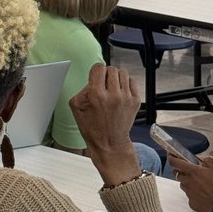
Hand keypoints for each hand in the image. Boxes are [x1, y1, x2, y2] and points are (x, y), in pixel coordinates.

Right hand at [70, 65, 140, 185]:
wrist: (110, 144)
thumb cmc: (93, 128)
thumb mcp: (77, 108)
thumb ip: (82, 89)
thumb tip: (92, 79)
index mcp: (97, 95)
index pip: (99, 67)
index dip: (96, 71)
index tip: (96, 76)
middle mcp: (113, 95)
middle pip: (111, 69)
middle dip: (106, 74)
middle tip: (104, 84)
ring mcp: (126, 98)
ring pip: (123, 73)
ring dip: (116, 77)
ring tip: (112, 87)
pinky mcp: (135, 101)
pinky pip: (132, 81)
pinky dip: (126, 84)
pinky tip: (120, 92)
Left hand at [168, 154, 212, 211]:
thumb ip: (208, 161)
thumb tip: (205, 159)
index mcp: (193, 172)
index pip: (175, 162)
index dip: (171, 157)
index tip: (170, 155)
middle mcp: (188, 182)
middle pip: (178, 174)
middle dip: (181, 171)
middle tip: (190, 171)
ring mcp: (189, 193)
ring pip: (183, 185)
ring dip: (187, 182)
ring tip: (199, 183)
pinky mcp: (192, 203)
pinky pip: (189, 196)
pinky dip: (193, 194)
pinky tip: (202, 194)